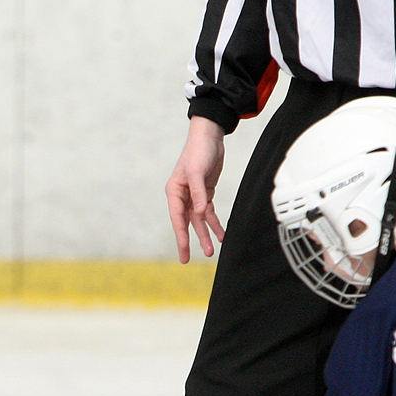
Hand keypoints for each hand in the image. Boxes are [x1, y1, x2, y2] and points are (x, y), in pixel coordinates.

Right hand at [166, 116, 226, 262]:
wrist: (210, 136)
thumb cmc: (198, 151)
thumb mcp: (197, 172)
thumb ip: (198, 193)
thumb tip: (200, 214)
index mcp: (174, 191)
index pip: (177, 218)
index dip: (181, 236)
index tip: (184, 251)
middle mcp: (182, 195)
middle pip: (186, 223)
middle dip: (190, 241)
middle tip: (188, 259)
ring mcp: (194, 195)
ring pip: (199, 220)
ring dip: (205, 234)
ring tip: (210, 251)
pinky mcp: (205, 193)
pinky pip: (209, 213)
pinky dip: (215, 223)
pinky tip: (220, 235)